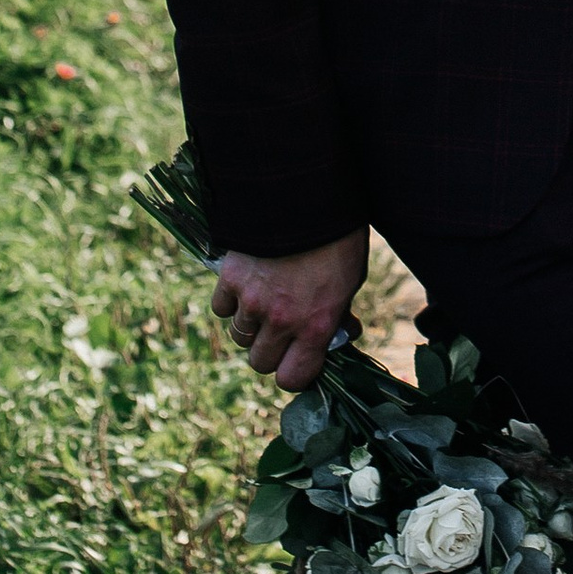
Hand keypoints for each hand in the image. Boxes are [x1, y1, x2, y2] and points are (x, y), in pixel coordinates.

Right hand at [211, 229, 367, 388]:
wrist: (306, 195)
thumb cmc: (338, 239)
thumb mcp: (350, 282)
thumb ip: (338, 314)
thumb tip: (340, 334)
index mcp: (315, 326)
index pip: (292, 379)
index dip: (294, 373)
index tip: (298, 360)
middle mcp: (280, 320)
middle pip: (260, 362)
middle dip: (271, 351)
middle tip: (281, 331)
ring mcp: (252, 300)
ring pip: (239, 336)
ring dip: (251, 325)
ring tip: (266, 301)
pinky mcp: (229, 278)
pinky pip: (222, 308)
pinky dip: (232, 302)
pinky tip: (247, 285)